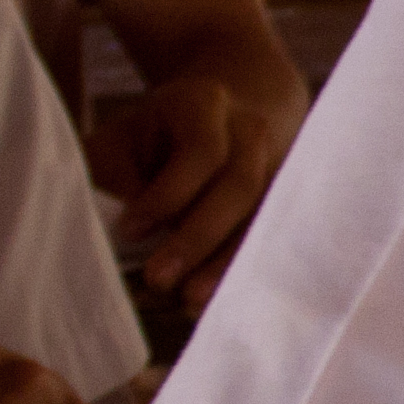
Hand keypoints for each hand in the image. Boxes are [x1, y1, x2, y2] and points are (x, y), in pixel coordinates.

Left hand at [86, 71, 294, 303]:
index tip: (128, 230)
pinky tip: (218, 297)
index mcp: (205, 103)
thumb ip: (116, 177)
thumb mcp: (125, 138)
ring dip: (226, 261)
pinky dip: (243, 267)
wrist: (229, 110)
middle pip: (240, 185)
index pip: (200, 151)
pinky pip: (270, 235)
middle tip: (159, 279)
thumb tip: (124, 238)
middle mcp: (251, 130)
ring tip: (191, 300)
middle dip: (198, 237)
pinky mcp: (287, 197)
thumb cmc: (158, 133)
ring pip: (263, 215)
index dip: (167, 196)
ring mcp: (279, 163)